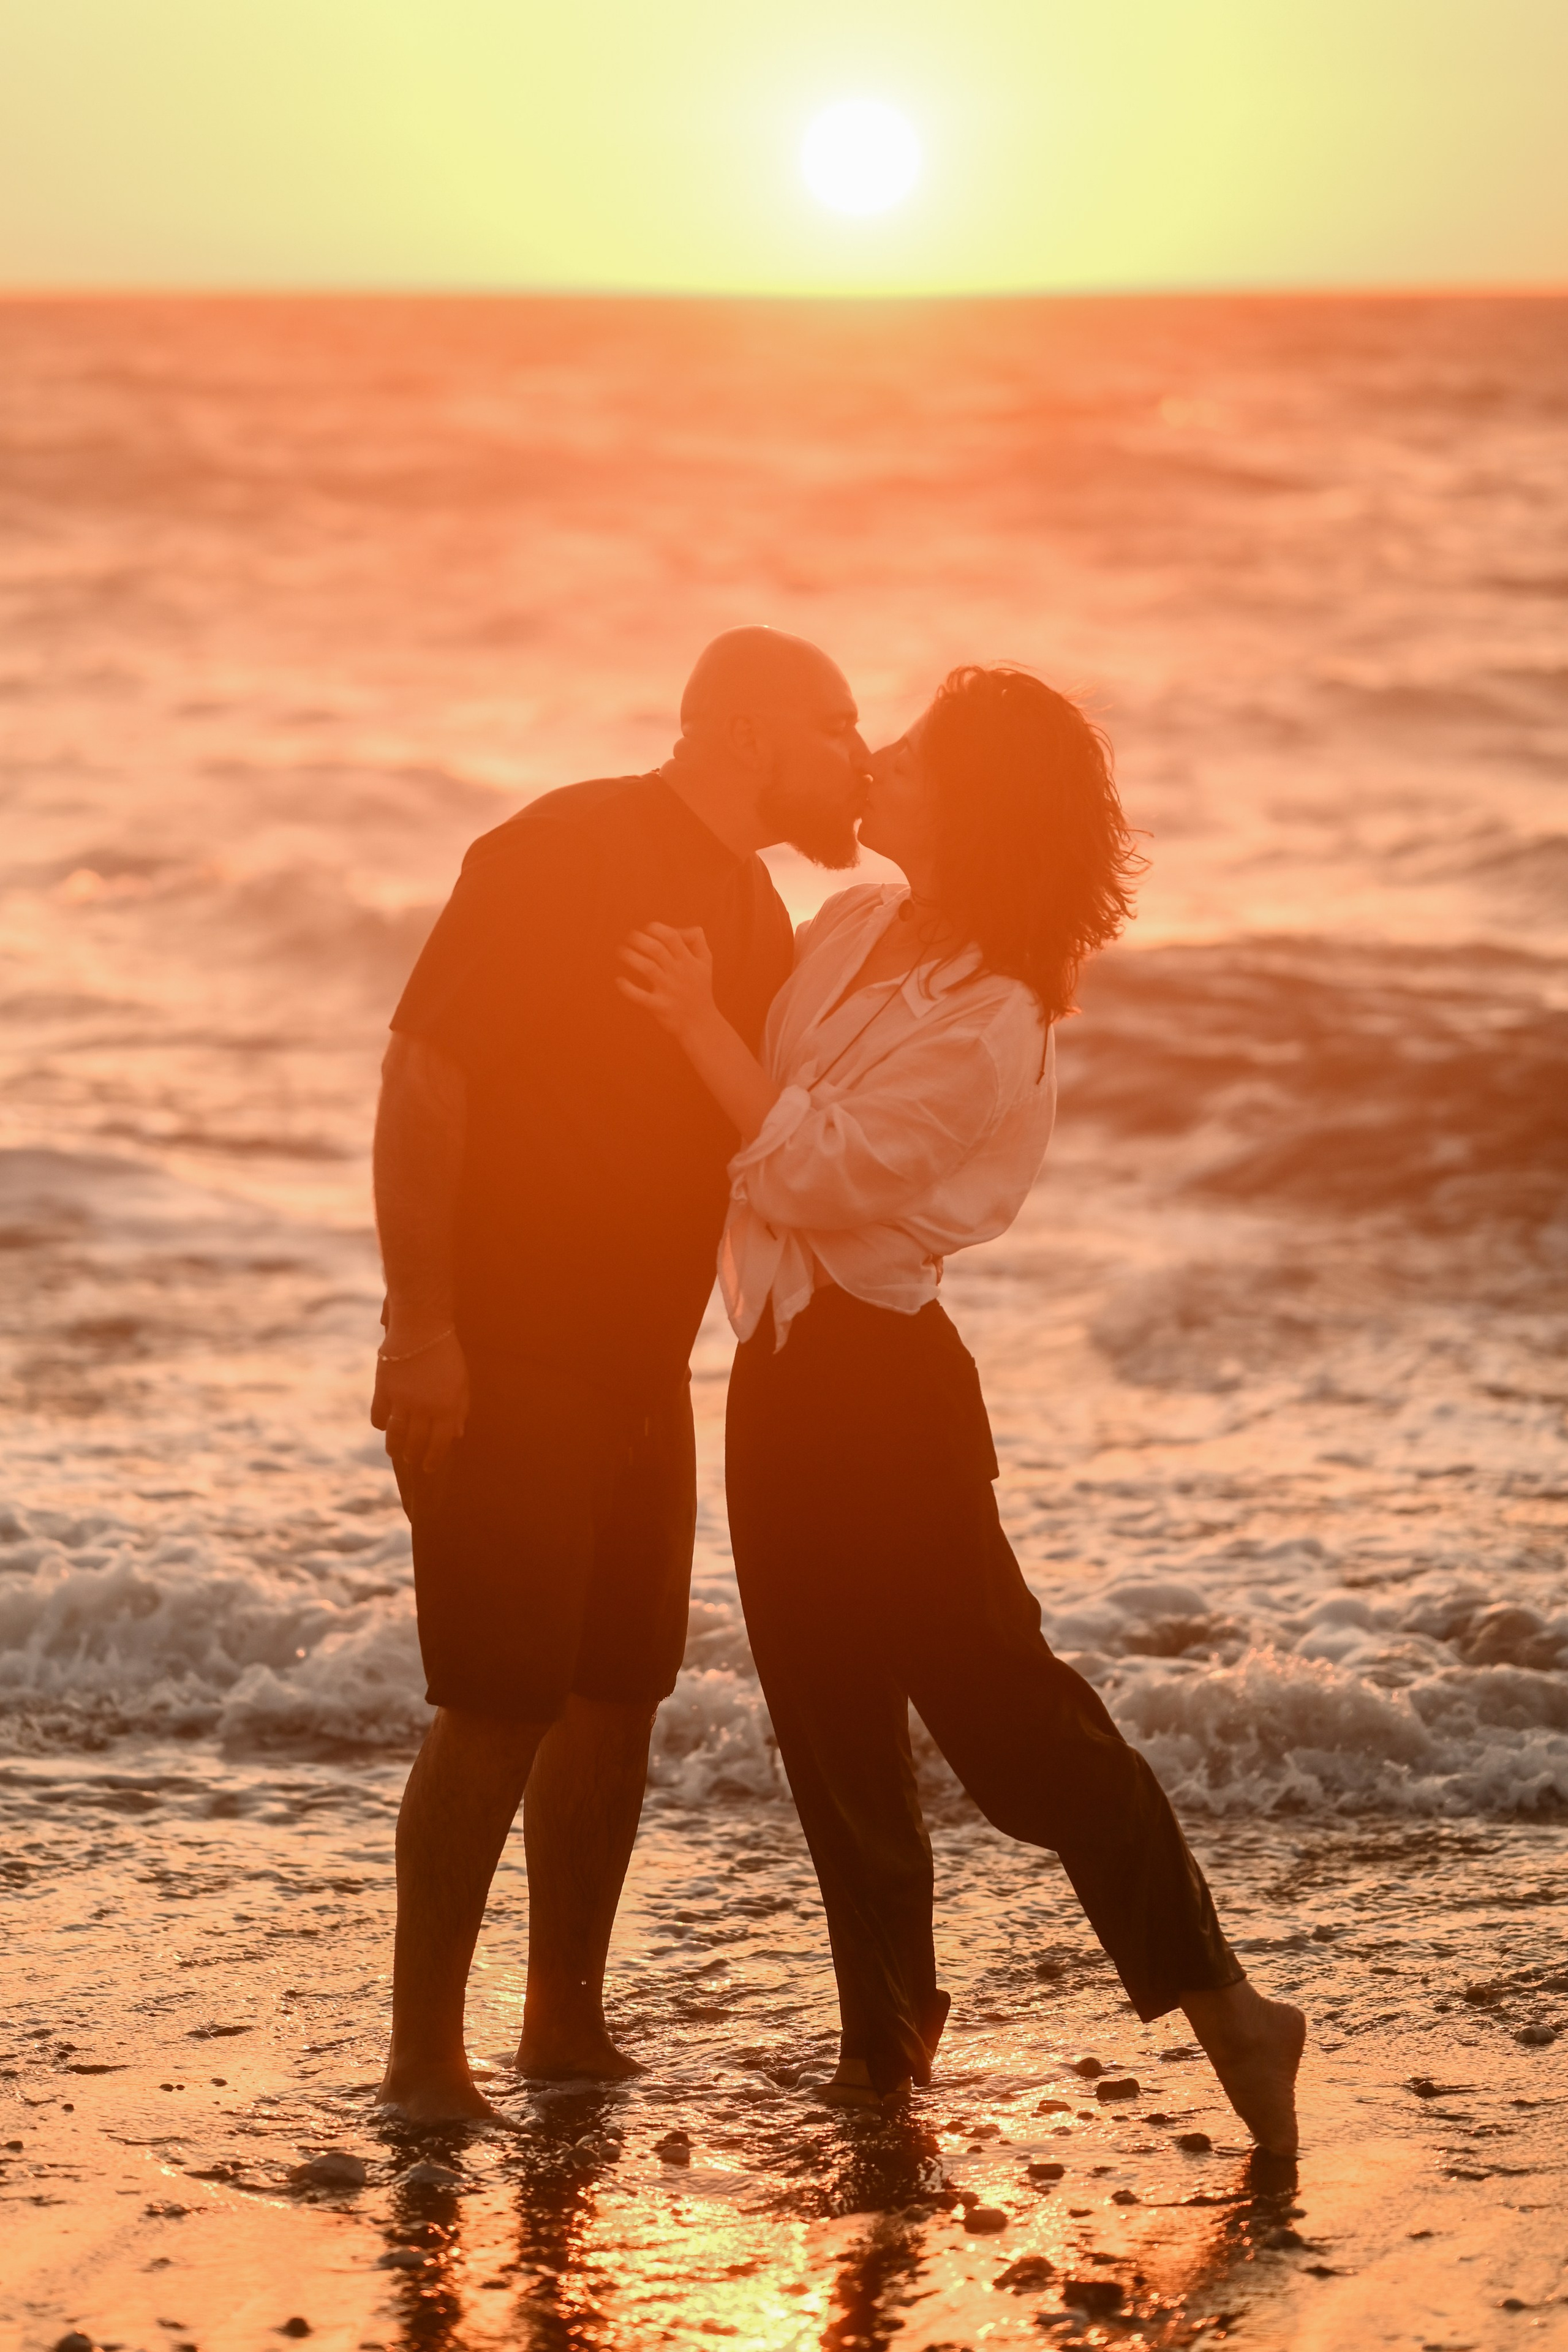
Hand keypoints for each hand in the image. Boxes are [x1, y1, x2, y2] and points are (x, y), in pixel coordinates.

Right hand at [371, 1329, 469, 1474]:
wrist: (421, 1326)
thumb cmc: (446, 1353)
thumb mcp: (462, 1381)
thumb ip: (460, 1409)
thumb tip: (456, 1434)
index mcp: (447, 1407)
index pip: (440, 1443)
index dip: (434, 1459)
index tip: (429, 1468)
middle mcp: (424, 1407)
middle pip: (415, 1442)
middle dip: (414, 1455)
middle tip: (411, 1460)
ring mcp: (402, 1399)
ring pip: (396, 1434)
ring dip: (395, 1447)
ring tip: (395, 1453)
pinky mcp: (384, 1389)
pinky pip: (378, 1415)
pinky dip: (380, 1424)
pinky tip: (383, 1428)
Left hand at [616, 923, 715, 1039]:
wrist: (702, 1024)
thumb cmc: (699, 989)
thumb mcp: (705, 962)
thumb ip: (696, 940)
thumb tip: (678, 928)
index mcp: (689, 961)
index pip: (671, 937)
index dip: (656, 929)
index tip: (646, 930)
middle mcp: (679, 973)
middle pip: (656, 949)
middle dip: (639, 939)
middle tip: (629, 938)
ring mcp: (669, 990)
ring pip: (647, 968)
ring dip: (631, 957)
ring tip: (621, 952)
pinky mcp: (660, 1007)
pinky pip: (640, 996)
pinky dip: (627, 988)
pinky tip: (619, 980)